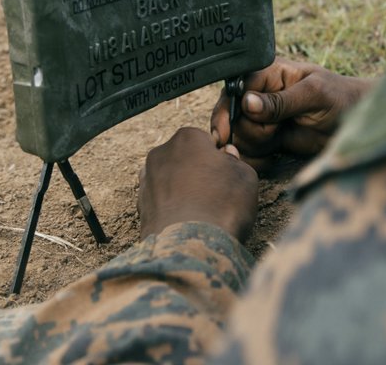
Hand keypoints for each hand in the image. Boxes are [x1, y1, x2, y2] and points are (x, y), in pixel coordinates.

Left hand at [138, 127, 257, 241]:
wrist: (189, 247)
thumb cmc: (221, 205)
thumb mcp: (245, 176)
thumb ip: (236, 160)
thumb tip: (227, 157)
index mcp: (187, 138)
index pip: (206, 140)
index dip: (219, 158)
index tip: (226, 174)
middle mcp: (161, 153)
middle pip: (185, 158)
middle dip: (198, 171)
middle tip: (216, 194)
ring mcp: (147, 179)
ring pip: (172, 179)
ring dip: (183, 189)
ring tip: (201, 211)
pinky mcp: (139, 206)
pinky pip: (162, 200)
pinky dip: (172, 208)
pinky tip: (186, 222)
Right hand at [210, 58, 373, 170]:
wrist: (356, 125)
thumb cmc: (341, 98)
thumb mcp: (314, 95)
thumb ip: (280, 101)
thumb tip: (247, 102)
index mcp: (268, 72)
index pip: (235, 89)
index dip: (229, 111)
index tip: (226, 132)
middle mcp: (260, 93)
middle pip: (231, 115)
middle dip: (248, 130)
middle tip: (272, 133)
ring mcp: (262, 117)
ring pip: (238, 136)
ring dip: (254, 145)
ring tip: (278, 139)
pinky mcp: (268, 138)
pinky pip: (249, 151)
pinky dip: (257, 159)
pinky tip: (273, 157)